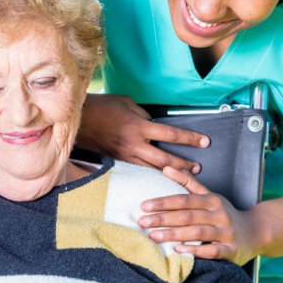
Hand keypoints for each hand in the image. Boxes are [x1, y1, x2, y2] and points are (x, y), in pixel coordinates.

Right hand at [78, 93, 208, 172]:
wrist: (78, 120)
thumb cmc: (102, 107)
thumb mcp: (127, 103)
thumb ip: (144, 115)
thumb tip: (154, 125)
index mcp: (138, 126)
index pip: (171, 135)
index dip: (190, 139)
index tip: (204, 141)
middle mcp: (133, 144)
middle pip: (165, 160)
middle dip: (184, 164)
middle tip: (197, 167)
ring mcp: (125, 155)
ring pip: (152, 170)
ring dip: (170, 174)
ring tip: (184, 176)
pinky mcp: (118, 161)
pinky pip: (139, 171)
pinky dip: (152, 175)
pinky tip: (161, 179)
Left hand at [138, 166, 264, 263]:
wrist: (256, 232)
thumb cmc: (225, 214)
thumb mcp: (209, 196)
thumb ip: (188, 183)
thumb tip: (167, 168)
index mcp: (212, 200)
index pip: (184, 199)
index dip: (164, 202)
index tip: (144, 205)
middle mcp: (219, 214)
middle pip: (188, 216)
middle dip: (163, 218)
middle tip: (142, 222)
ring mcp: (226, 232)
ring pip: (197, 232)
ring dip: (174, 234)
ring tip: (154, 236)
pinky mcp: (231, 249)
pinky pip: (212, 250)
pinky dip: (196, 250)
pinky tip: (179, 250)